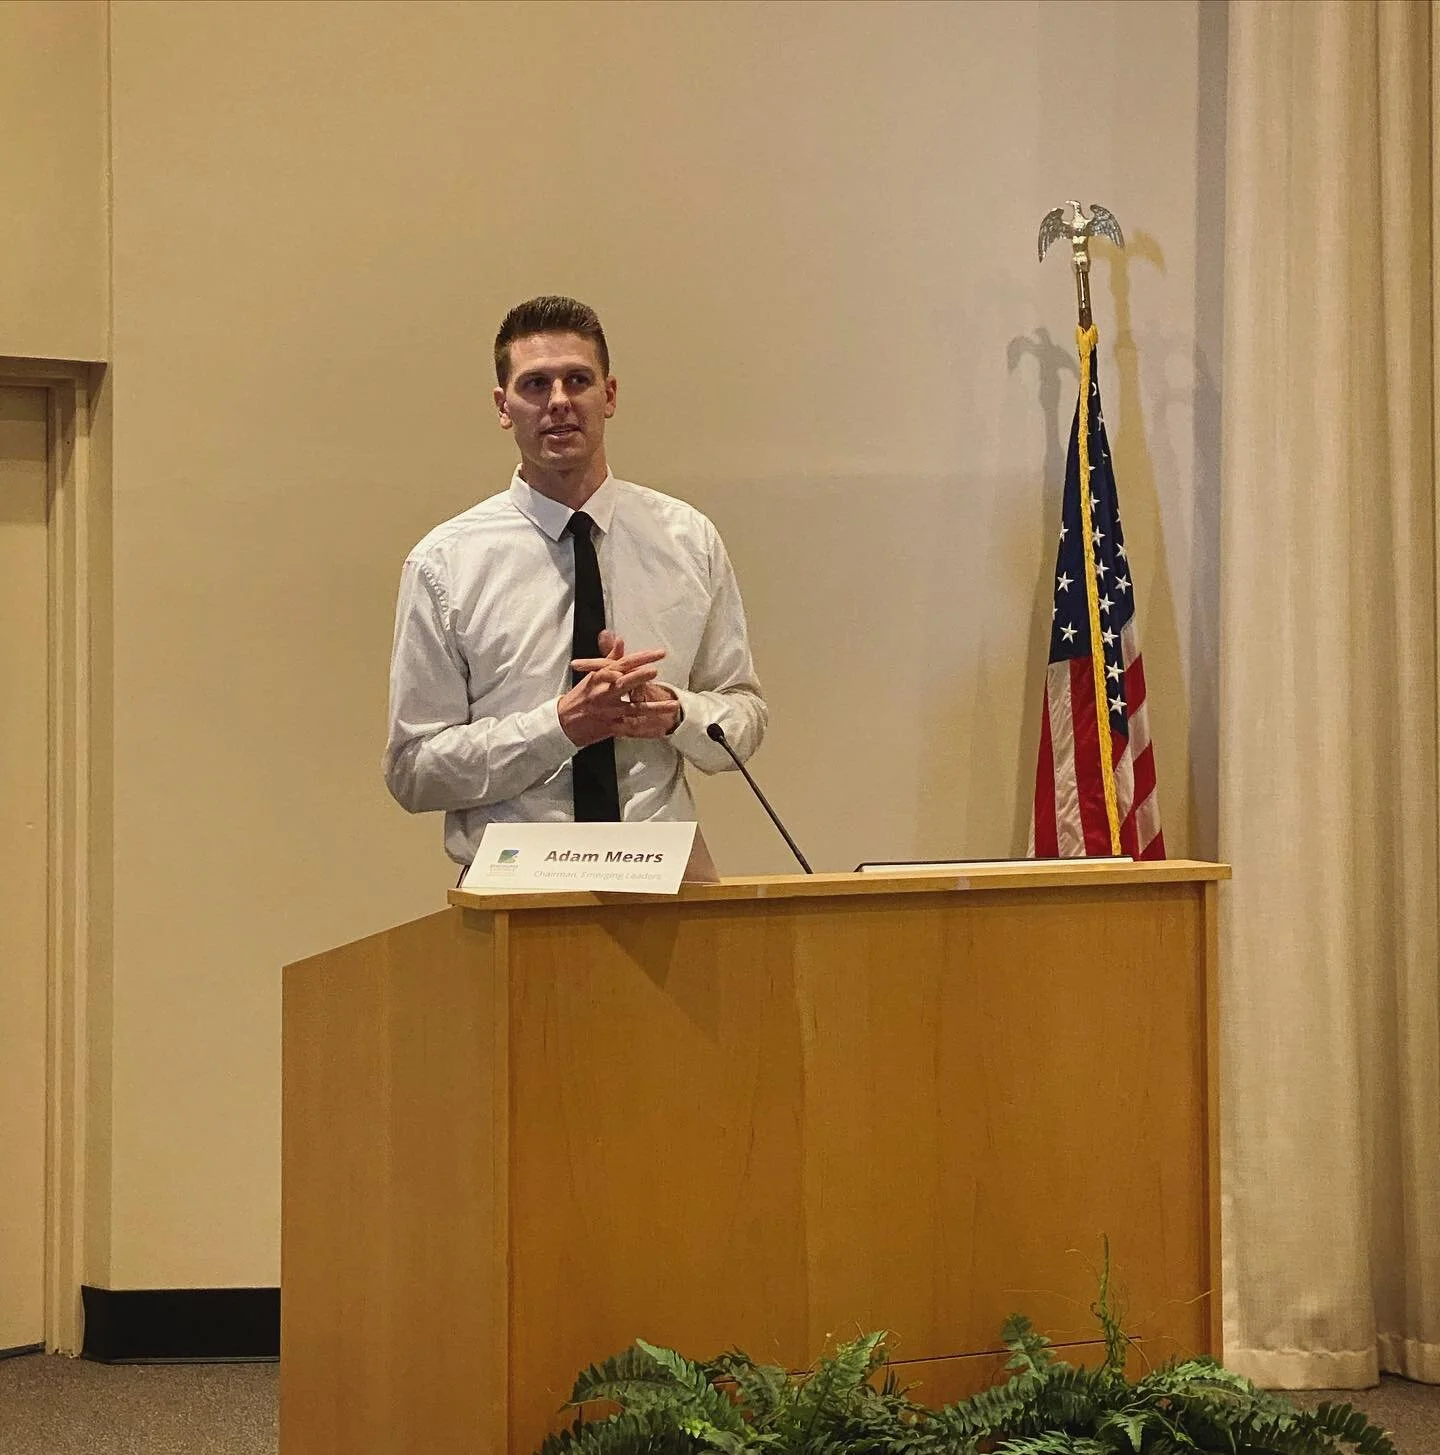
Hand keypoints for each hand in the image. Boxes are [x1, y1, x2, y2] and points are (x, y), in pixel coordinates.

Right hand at [565, 631, 681, 741]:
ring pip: (634, 708)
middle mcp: (605, 693)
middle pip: (624, 683)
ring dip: (654, 708)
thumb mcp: (593, 675)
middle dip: (640, 677)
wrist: (562, 723)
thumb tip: (619, 639)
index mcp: (601, 678)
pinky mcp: (610, 727)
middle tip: (655, 671)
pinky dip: (646, 731)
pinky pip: (631, 729)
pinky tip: (661, 731)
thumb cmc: (580, 697)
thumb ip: (611, 658)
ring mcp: (608, 711)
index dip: (642, 658)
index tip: (659, 654)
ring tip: (672, 706)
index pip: (624, 664)